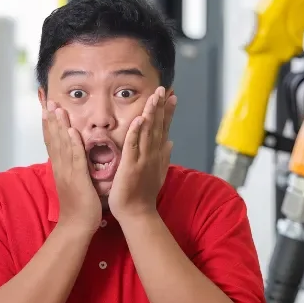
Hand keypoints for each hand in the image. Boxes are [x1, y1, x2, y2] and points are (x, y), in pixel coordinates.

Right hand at [42, 101, 101, 234]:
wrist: (77, 226)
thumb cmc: (80, 206)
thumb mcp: (75, 183)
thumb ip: (74, 169)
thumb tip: (74, 158)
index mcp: (61, 168)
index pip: (54, 143)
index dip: (51, 126)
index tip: (49, 110)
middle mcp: (61, 168)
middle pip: (54, 140)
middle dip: (52, 121)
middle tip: (49, 102)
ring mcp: (68, 173)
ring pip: (62, 146)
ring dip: (60, 127)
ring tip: (57, 110)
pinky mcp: (77, 179)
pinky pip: (75, 159)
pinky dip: (73, 145)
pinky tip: (71, 132)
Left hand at [109, 87, 177, 222]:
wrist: (138, 213)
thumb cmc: (144, 194)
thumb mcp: (157, 172)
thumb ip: (164, 156)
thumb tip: (171, 142)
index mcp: (157, 154)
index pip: (164, 128)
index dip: (168, 112)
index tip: (172, 96)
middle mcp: (153, 154)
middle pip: (158, 125)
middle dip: (161, 106)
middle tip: (163, 89)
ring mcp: (143, 159)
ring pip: (148, 131)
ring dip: (151, 113)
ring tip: (154, 97)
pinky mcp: (131, 165)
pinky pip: (134, 145)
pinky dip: (137, 132)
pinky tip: (139, 119)